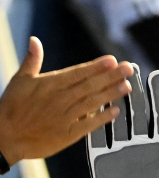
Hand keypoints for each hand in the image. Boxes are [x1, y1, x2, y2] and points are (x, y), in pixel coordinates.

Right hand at [0, 37, 132, 164]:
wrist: (5, 137)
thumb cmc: (11, 107)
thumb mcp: (20, 80)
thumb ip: (32, 61)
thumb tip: (35, 41)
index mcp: (49, 84)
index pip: (77, 73)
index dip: (96, 67)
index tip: (112, 60)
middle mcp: (59, 99)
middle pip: (89, 85)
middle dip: (110, 76)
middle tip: (128, 69)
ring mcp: (64, 117)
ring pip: (91, 103)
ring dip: (110, 94)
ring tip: (127, 86)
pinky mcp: (67, 135)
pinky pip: (88, 125)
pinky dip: (102, 118)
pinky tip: (116, 111)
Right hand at [88, 66, 158, 177]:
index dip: (158, 95)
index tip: (157, 74)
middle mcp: (140, 146)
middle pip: (137, 112)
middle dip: (135, 90)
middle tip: (130, 65)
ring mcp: (120, 151)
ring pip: (117, 119)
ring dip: (114, 98)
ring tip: (112, 77)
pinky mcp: (102, 160)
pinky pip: (98, 136)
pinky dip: (96, 119)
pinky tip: (94, 101)